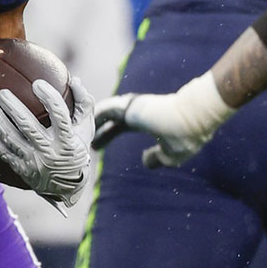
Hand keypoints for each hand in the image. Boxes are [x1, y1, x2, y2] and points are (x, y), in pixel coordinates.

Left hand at [0, 77, 94, 206]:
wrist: (67, 186)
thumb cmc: (76, 148)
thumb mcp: (86, 128)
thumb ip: (84, 103)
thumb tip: (74, 79)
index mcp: (67, 140)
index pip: (59, 115)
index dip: (48, 97)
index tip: (37, 84)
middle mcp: (49, 151)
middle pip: (28, 126)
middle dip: (12, 107)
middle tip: (2, 92)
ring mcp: (33, 161)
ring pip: (10, 138)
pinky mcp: (20, 168)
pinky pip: (0, 151)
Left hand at [93, 71, 235, 167]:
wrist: (193, 118)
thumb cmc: (187, 135)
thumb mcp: (172, 154)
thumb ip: (158, 158)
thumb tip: (145, 162)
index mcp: (145, 120)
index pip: (119, 127)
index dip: (107, 136)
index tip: (97, 146)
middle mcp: (135, 111)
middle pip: (106, 120)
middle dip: (93, 130)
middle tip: (79, 141)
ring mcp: (131, 106)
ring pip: (102, 113)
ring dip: (88, 123)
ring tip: (73, 135)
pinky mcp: (128, 105)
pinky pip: (103, 109)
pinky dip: (91, 117)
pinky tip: (80, 127)